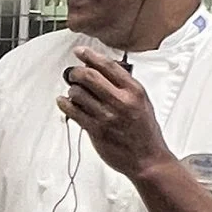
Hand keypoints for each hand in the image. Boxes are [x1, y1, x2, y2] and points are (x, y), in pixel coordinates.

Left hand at [59, 42, 170, 179]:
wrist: (147, 159)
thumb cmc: (145, 132)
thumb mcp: (142, 102)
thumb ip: (125, 85)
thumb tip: (102, 69)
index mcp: (134, 91)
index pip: (108, 65)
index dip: (90, 56)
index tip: (80, 52)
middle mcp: (121, 101)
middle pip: (89, 76)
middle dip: (76, 72)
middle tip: (73, 73)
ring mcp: (107, 116)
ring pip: (78, 93)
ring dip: (72, 90)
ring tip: (74, 92)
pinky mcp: (96, 131)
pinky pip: (74, 112)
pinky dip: (65, 104)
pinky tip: (64, 102)